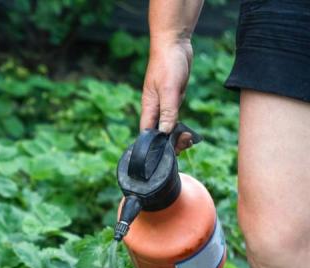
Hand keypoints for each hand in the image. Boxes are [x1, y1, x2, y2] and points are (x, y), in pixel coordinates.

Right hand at [140, 39, 194, 153]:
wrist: (174, 44)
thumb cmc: (167, 64)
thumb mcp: (169, 89)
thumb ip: (168, 111)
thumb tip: (165, 132)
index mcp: (149, 106)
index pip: (147, 132)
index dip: (154, 145)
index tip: (166, 154)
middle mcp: (155, 107)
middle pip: (159, 131)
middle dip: (169, 141)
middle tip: (184, 145)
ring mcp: (165, 102)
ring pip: (169, 124)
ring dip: (177, 134)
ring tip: (189, 140)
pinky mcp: (174, 97)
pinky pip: (176, 115)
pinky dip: (180, 123)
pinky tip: (187, 129)